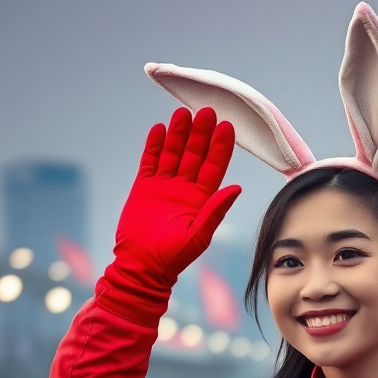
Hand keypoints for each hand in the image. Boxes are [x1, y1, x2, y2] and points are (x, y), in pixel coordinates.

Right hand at [114, 107, 240, 285]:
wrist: (142, 266)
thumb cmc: (173, 257)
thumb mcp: (198, 236)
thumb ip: (215, 210)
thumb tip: (236, 188)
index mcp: (201, 199)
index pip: (214, 167)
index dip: (220, 147)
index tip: (226, 127)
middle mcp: (184, 188)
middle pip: (195, 154)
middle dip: (201, 134)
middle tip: (206, 111)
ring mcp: (164, 185)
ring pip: (173, 153)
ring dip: (178, 134)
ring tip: (182, 113)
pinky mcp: (143, 186)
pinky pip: (150, 161)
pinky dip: (154, 145)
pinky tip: (159, 129)